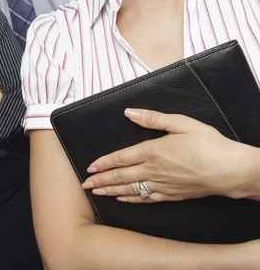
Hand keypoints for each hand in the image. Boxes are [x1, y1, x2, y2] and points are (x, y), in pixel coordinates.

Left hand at [81, 108, 243, 202]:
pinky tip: (123, 200)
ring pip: (131, 190)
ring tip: (97, 193)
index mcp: (153, 150)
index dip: (104, 163)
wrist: (229, 170)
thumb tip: (130, 112)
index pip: (121, 158)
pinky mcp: (172, 195)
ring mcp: (163, 185)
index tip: (90, 167)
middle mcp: (154, 170)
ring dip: (112, 191)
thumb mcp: (181, 123)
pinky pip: (146, 199)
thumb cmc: (207, 144)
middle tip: (85, 185)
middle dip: (101, 180)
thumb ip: (153, 118)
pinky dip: (132, 200)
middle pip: (121, 177)